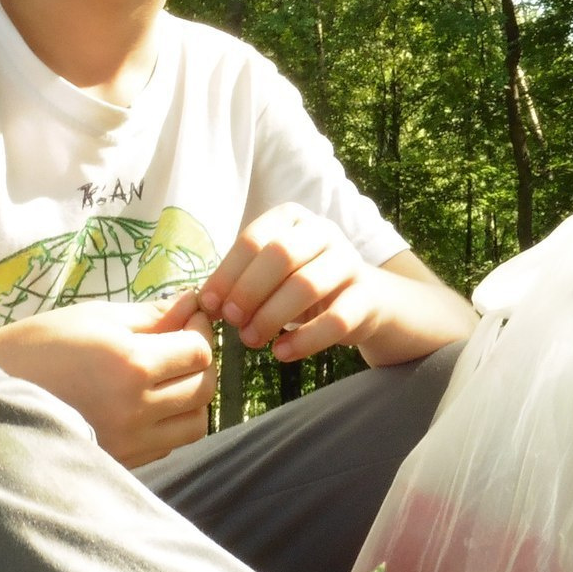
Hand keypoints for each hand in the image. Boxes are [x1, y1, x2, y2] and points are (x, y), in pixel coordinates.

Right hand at [0, 293, 214, 465]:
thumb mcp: (94, 316)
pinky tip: (148, 403)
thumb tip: (193, 304)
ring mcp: (129, 440)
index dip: (200, 331)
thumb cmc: (39, 345)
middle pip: (202, 388)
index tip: (189, 319)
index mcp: (130, 363)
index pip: (198, 351)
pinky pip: (169, 444)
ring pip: (194, 423)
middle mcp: (135, 407)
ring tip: (169, 377)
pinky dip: (171, 422)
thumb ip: (151, 314)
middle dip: (201, 362)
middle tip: (182, 344)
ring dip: (193, 397)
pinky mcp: (121, 460)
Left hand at [201, 204, 424, 367]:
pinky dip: (304, 340)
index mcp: (293, 218)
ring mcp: (349, 262)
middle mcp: (324, 231)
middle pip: (280, 256)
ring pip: (306, 285)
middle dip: (248, 291)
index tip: (209, 304)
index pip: (253, 239)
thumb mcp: (274, 273)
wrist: (367, 302)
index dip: (228, 273)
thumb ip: (243, 280)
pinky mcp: (367, 297)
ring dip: (271, 317)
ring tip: (252, 341)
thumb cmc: (304, 284)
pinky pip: (335, 320)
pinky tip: (281, 353)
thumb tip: (205, 303)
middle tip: (231, 322)